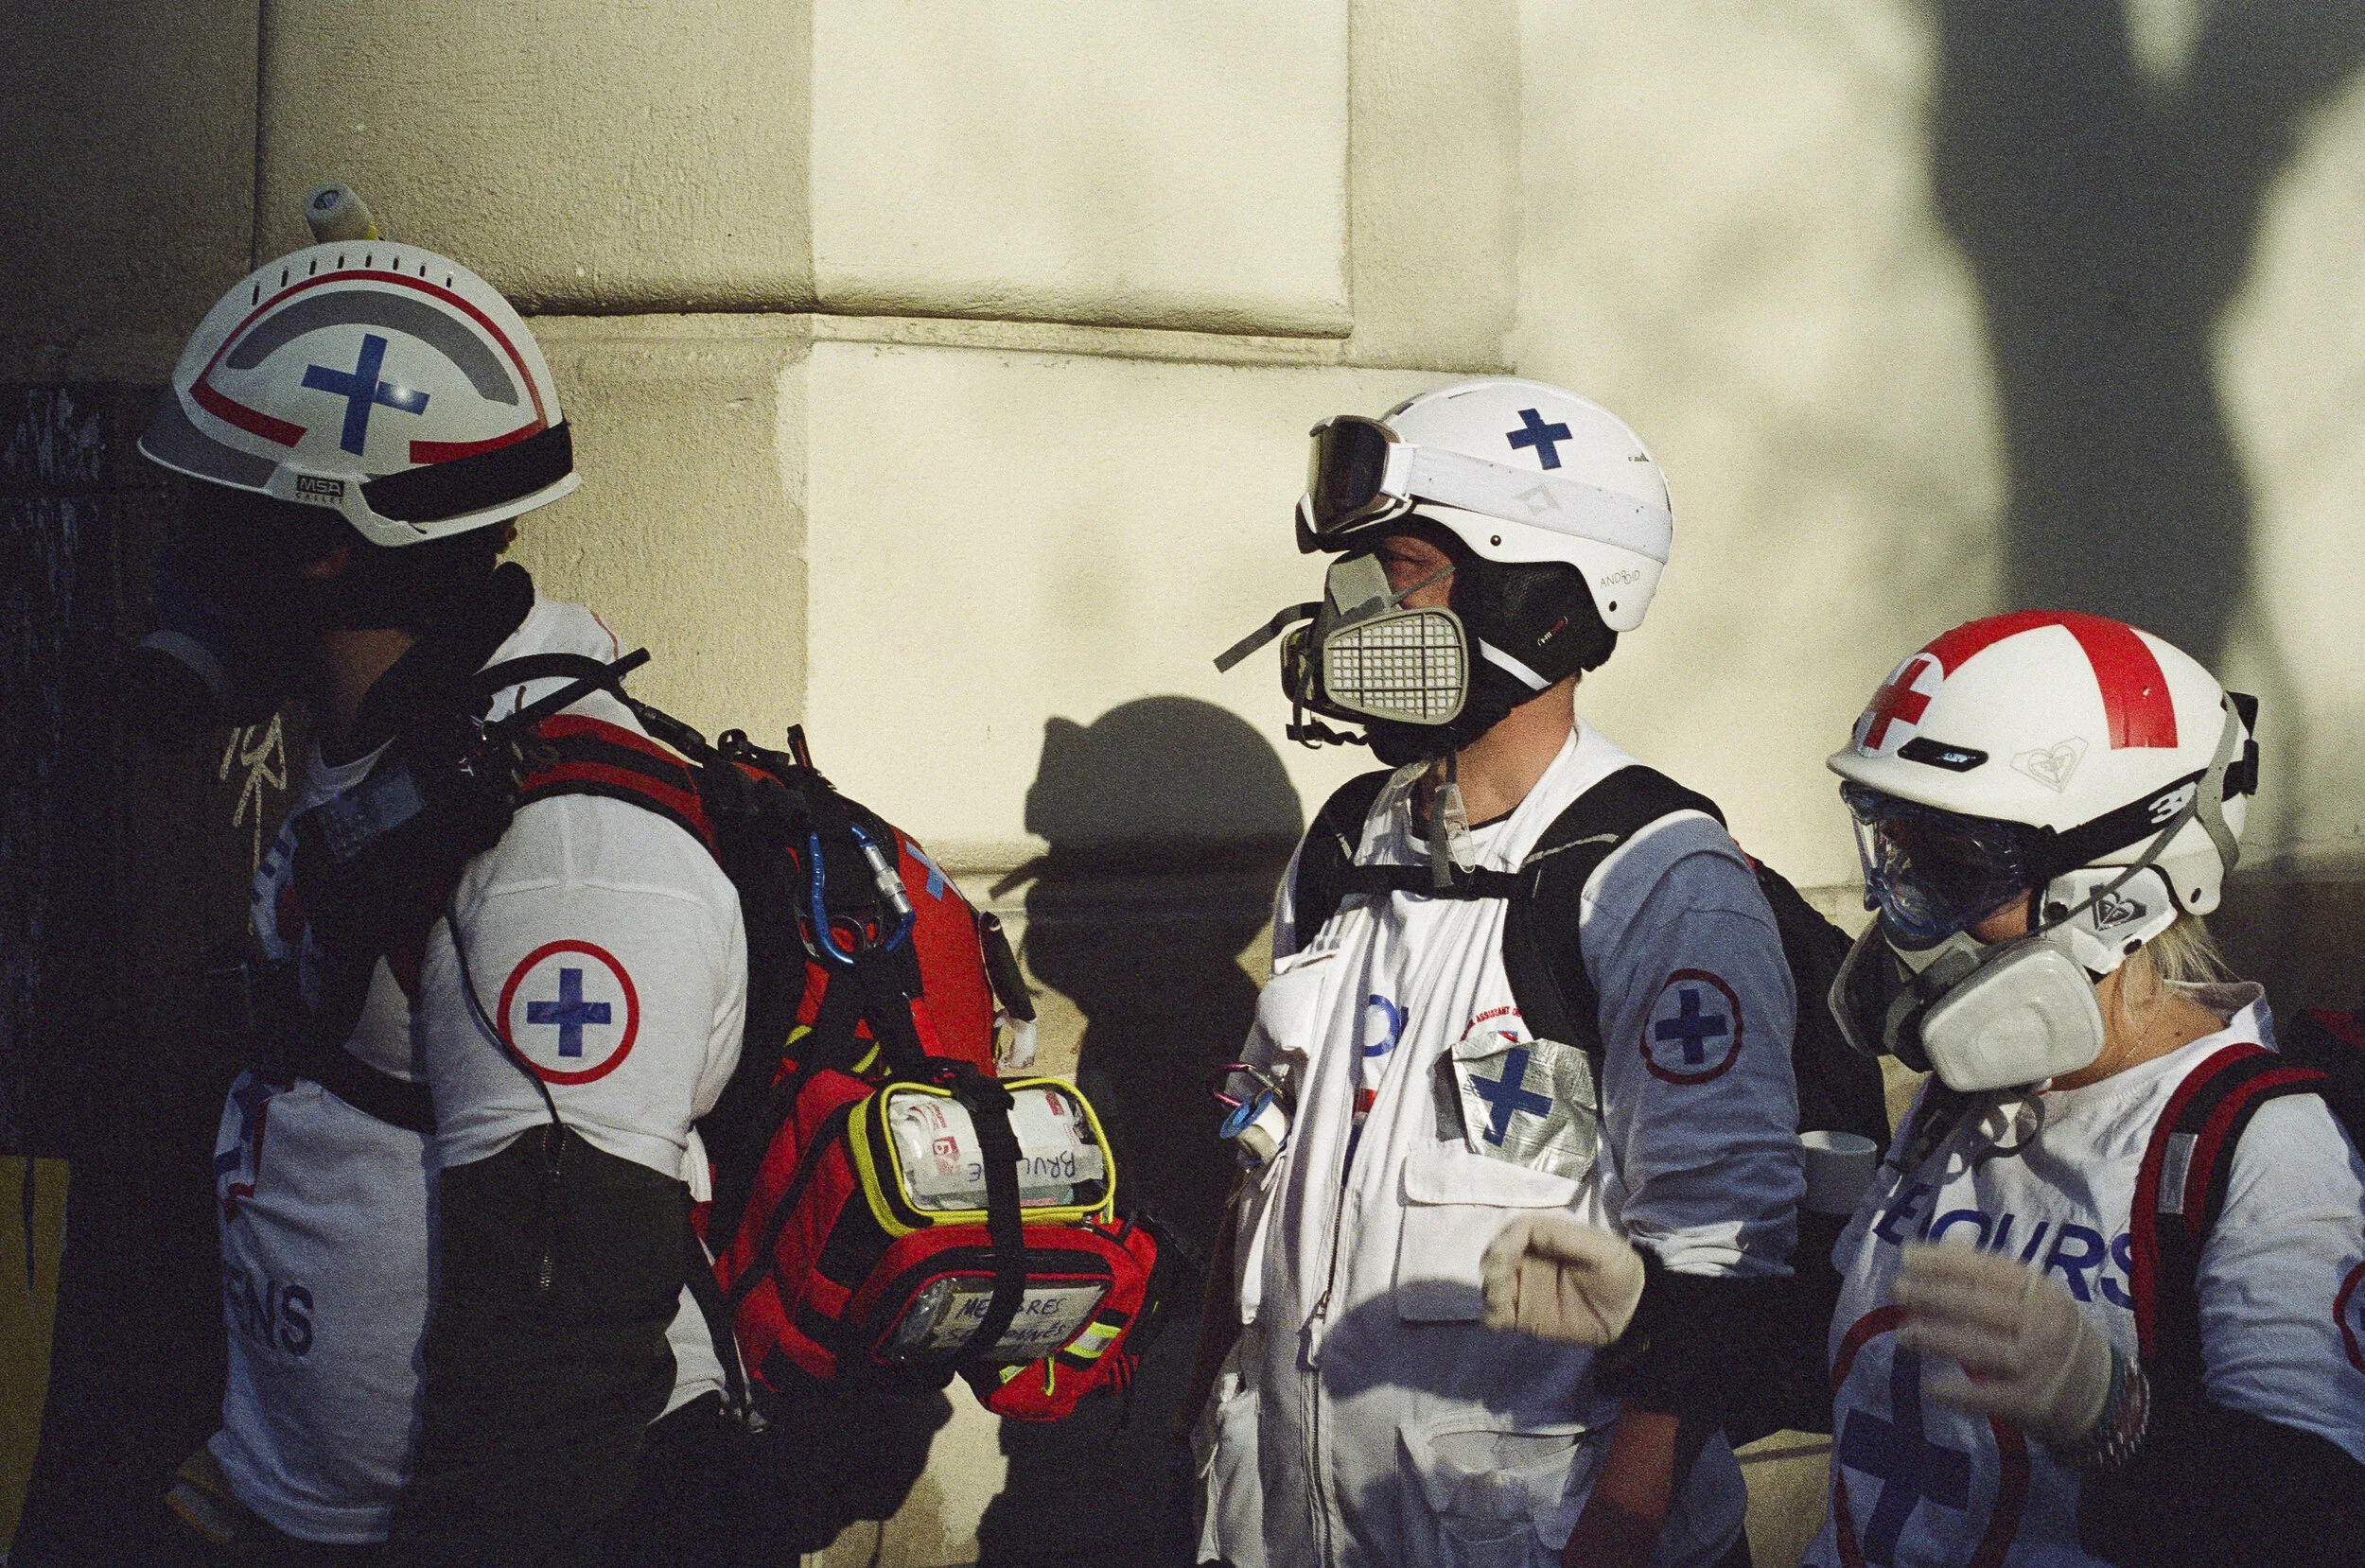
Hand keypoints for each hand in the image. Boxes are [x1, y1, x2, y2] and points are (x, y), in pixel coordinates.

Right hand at [1480, 1213, 1645, 1345]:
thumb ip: (1568, 1239)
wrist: (1631, 1316)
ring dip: (1489, 1289)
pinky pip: (1495, 1316)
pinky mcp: (1523, 1317)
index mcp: (1547, 1239)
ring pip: (1490, 1283)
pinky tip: (1501, 1319)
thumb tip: (1531, 1233)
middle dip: (1493, 1265)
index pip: (1516, 1230)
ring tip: (1503, 1302)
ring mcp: (1524, 1289)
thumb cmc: (1619, 1275)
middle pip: (1495, 1255)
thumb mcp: (1604, 1250)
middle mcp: (1529, 1260)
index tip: (1506, 1257)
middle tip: (1501, 1282)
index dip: (1506, 1241)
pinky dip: (1490, 1316)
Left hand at [1893, 1241, 2112, 1446]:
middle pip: (1978, 1305)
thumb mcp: (2034, 1300)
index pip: (1987, 1269)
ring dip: (1935, 1338)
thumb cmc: (2053, 1336)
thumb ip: (1992, 1277)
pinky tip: (1930, 1387)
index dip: (1945, 1261)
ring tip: (1903, 1335)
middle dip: (1931, 1294)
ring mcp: (2040, 1364)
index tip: (1907, 1255)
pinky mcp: (2034, 1402)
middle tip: (1896, 1290)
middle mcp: (2043, 1323)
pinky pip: (1988, 1396)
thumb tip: (1943, 1246)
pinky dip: (1957, 1392)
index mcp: (2042, 1291)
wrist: (2104, 1395)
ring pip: (1978, 1347)